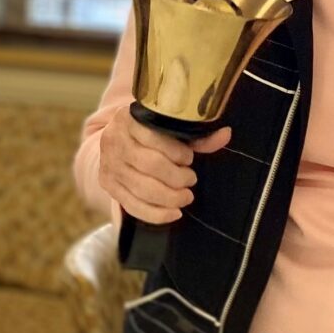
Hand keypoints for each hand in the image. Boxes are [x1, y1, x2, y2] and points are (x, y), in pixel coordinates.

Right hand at [98, 106, 231, 224]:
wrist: (117, 140)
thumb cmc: (149, 133)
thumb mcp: (170, 129)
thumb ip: (196, 135)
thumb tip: (225, 135)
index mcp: (129, 119)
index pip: (156, 138)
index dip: (177, 153)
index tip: (189, 159)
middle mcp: (114, 140)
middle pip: (150, 165)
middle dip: (177, 177)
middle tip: (191, 180)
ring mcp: (108, 164)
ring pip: (142, 188)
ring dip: (170, 197)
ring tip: (185, 197)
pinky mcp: (108, 184)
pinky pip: (132, 206)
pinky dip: (156, 214)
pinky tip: (173, 213)